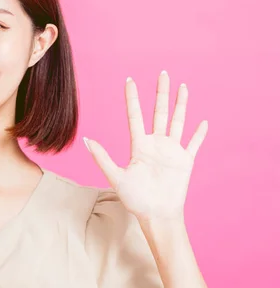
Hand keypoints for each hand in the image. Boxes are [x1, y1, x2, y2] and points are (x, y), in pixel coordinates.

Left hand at [83, 71, 207, 221]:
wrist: (156, 215)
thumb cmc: (135, 199)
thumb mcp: (116, 177)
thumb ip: (102, 157)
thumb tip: (85, 140)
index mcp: (139, 145)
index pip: (135, 116)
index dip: (133, 98)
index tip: (130, 80)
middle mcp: (156, 144)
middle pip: (159, 112)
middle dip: (161, 93)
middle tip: (163, 72)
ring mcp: (171, 151)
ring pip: (177, 122)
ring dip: (181, 105)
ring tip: (182, 87)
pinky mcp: (185, 161)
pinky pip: (193, 144)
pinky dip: (198, 134)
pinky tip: (203, 122)